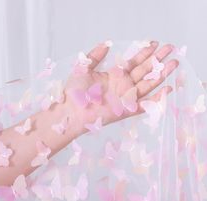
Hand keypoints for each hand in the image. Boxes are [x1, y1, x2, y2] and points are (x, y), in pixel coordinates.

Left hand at [64, 41, 178, 132]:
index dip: (144, 53)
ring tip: (174, 63)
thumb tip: (106, 44)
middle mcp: (122, 85)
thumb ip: (95, 55)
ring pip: (148, 84)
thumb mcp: (84, 67)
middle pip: (144, 70)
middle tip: (170, 48)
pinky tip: (168, 89)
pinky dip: (157, 99)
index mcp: (114, 75)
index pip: (133, 62)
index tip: (154, 43)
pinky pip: (146, 105)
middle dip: (157, 59)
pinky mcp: (127, 110)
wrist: (71, 111)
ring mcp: (126, 98)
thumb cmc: (75, 91)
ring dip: (161, 74)